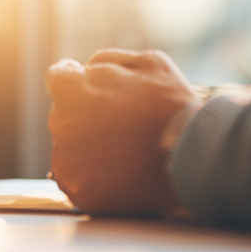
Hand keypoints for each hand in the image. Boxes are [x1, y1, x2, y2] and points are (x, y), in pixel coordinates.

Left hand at [45, 49, 200, 216]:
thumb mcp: (149, 63)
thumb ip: (108, 60)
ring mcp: (68, 162)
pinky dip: (94, 176)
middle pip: (66, 116)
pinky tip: (120, 171)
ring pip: (70, 149)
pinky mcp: (79, 191)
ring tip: (125, 150)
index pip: (58, 79)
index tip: (86, 88)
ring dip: (88, 147)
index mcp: (72, 91)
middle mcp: (61, 125)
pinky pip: (78, 179)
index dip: (74, 80)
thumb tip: (86, 68)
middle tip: (121, 123)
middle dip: (86, 115)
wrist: (192, 156)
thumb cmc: (172, 106)